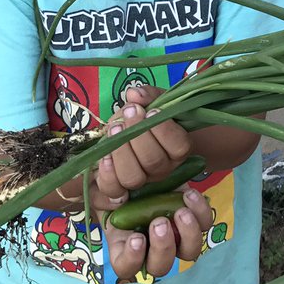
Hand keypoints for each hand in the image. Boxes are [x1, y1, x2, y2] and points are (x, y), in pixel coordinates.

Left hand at [95, 86, 191, 200]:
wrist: (134, 133)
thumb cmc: (147, 116)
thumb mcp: (152, 101)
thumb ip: (147, 95)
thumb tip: (134, 94)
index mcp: (177, 149)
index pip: (179, 146)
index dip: (164, 130)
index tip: (151, 111)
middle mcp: (163, 169)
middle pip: (153, 161)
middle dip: (138, 134)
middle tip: (129, 112)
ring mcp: (142, 181)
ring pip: (134, 177)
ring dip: (122, 151)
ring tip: (115, 128)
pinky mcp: (120, 188)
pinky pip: (114, 189)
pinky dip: (108, 173)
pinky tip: (105, 155)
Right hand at [105, 186, 213, 281]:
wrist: (146, 168)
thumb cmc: (119, 184)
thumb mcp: (103, 187)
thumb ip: (103, 194)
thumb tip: (117, 199)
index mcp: (124, 245)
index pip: (126, 267)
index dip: (132, 259)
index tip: (136, 238)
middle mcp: (152, 248)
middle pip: (161, 266)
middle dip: (163, 248)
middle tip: (160, 223)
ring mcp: (176, 237)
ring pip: (190, 252)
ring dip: (188, 235)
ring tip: (181, 212)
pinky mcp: (194, 219)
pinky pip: (205, 224)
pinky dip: (201, 211)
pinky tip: (189, 195)